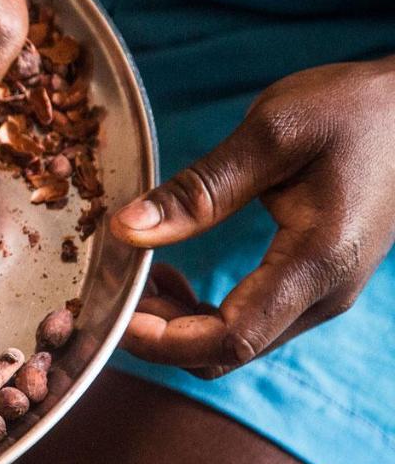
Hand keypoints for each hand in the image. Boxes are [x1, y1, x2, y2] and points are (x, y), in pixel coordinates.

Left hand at [112, 58, 394, 375]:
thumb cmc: (353, 110)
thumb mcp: (271, 134)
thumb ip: (199, 189)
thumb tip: (126, 232)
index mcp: (318, 262)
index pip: (230, 338)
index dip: (162, 340)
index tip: (112, 313)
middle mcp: (324, 295)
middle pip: (227, 353)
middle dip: (159, 335)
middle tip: (111, 290)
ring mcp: (322, 294)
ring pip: (235, 343)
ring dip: (175, 324)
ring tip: (133, 278)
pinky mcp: (314, 283)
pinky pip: (248, 320)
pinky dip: (199, 312)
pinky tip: (168, 275)